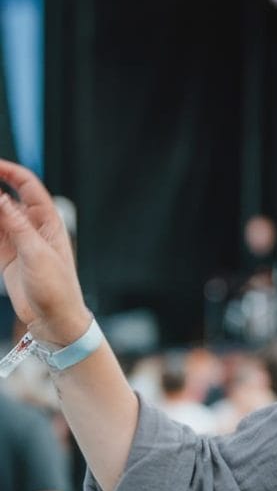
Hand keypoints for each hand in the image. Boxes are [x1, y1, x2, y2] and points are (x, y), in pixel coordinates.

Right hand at [0, 161, 90, 344]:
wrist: (55, 319)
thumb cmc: (57, 288)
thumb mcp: (36, 254)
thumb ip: (17, 226)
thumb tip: (0, 198)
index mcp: (49, 222)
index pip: (27, 186)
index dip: (9, 171)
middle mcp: (33, 227)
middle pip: (6, 198)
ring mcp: (18, 240)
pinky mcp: (6, 255)